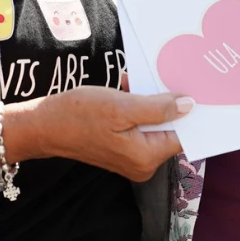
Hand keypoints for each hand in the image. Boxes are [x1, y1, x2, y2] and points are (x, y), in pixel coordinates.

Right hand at [24, 86, 192, 181]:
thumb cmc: (79, 116)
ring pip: (153, 122)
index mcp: (146, 157)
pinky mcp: (120, 146)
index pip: (183, 135)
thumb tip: (189, 106)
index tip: (198, 90)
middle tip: (168, 77)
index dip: (191, 113)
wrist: (41, 126)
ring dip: (149, 100)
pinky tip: (127, 88)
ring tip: (137, 82)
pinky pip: (138, 123)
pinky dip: (136, 105)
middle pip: (169, 128)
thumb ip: (159, 108)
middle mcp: (142, 163)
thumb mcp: (123, 107)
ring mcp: (131, 156)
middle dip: (168, 103)